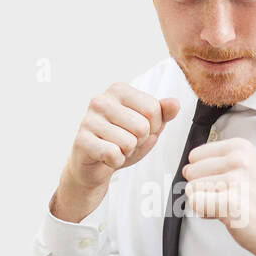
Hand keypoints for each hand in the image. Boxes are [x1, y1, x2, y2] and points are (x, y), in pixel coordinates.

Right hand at [52, 82, 180, 221]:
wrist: (94, 165)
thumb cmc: (121, 141)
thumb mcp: (149, 126)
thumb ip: (164, 113)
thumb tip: (174, 103)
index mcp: (119, 90)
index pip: (153, 108)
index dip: (153, 127)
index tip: (139, 130)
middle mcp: (101, 100)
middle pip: (143, 126)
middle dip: (139, 141)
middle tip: (125, 141)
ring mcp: (88, 119)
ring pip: (129, 142)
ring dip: (127, 152)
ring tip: (115, 148)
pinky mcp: (81, 140)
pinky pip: (113, 154)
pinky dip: (115, 162)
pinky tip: (106, 157)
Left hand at [181, 137, 255, 255]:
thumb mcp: (246, 169)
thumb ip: (217, 164)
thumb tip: (186, 169)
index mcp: (240, 147)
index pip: (195, 156)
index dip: (204, 174)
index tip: (225, 183)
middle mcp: (238, 159)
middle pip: (191, 172)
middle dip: (203, 189)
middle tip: (228, 197)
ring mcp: (235, 180)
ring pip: (191, 189)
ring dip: (205, 203)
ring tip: (230, 206)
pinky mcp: (230, 202)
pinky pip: (195, 204)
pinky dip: (205, 213)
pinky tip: (226, 215)